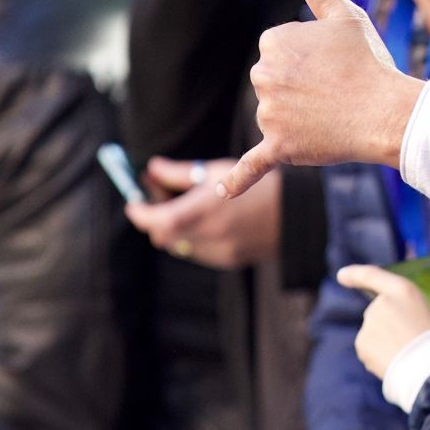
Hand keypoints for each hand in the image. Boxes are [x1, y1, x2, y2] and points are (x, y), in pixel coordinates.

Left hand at [126, 158, 279, 267]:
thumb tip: (152, 168)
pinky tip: (212, 222)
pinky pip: (199, 252)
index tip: (134, 205)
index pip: (156, 221)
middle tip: (159, 203)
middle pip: (163, 236)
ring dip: (176, 230)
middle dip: (156, 221)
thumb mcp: (217, 172)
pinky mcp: (227, 261)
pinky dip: (195, 238)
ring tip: (191, 210)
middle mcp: (208, 235)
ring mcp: (218, 252)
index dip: (140, 214)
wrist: (295, 213)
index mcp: (203, 210)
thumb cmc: (257, 186)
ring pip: (180, 245)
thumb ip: (179, 173)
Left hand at [221, 0, 419, 200]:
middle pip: (272, 83)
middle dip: (299, 87)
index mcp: (273, 42)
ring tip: (332, 114)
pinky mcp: (279, 147)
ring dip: (296, 117)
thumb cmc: (369, 61)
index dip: (308, 58)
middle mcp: (262, 76)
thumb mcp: (344, 15)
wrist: (388, 112)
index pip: (279, 50)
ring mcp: (269, 115)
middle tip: (336, 90)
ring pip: (273, 115)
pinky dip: (238, 179)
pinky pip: (253, 165)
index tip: (333, 64)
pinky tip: (223, 192)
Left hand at [336, 265, 429, 377]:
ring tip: (405, 356)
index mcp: (404, 290)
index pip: (372, 275)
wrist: (429, 369)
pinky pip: (368, 351)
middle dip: (389, 327)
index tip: (342, 275)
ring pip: (374, 334)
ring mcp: (369, 323)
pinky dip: (378, 358)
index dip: (355, 274)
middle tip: (410, 343)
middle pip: (378, 313)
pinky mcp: (362, 343)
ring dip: (385, 343)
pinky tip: (394, 364)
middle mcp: (381, 303)